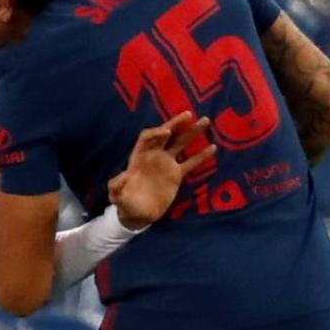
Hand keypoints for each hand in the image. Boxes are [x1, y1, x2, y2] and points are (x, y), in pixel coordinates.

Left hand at [108, 112, 215, 229]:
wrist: (138, 215)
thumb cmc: (125, 203)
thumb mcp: (116, 195)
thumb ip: (116, 186)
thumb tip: (123, 176)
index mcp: (138, 157)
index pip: (147, 138)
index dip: (156, 133)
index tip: (167, 133)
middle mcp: (153, 156)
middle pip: (165, 134)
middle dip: (176, 123)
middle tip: (189, 114)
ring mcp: (166, 164)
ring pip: (180, 144)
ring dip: (192, 132)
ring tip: (205, 121)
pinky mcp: (176, 175)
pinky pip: (191, 162)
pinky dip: (201, 155)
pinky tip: (213, 147)